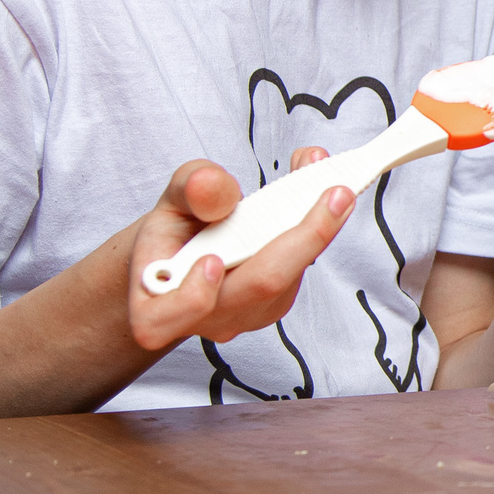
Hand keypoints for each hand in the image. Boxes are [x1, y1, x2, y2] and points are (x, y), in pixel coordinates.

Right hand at [125, 148, 351, 351]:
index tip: (211, 261)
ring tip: (329, 177)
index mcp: (159, 299)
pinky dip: (316, 229)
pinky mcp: (274, 303)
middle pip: (258, 289)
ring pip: (287, 277)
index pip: (170, 315)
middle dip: (302, 237)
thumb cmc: (175, 229)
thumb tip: (212, 187)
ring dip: (317, 225)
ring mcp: (246, 315)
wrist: (188, 251)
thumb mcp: (173, 197)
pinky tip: (323, 195)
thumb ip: (190, 189)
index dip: (192, 296)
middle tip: (335, 192)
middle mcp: (207, 316)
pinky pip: (298, 270)